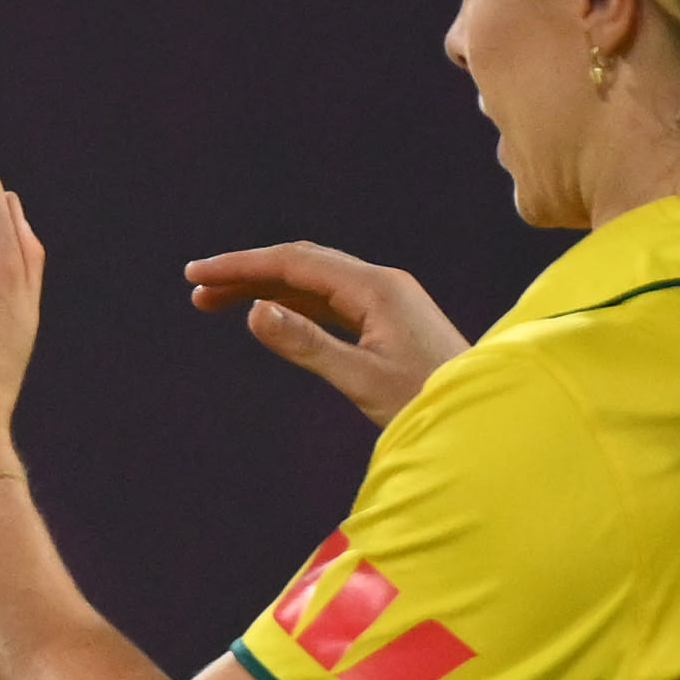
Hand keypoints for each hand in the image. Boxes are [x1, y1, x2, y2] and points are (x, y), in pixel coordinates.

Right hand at [184, 241, 465, 428]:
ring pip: (312, 280)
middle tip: (196, 287)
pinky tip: (266, 312)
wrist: (483, 416)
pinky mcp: (387, 318)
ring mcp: (385, 298)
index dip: (241, 266)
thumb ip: (306, 344)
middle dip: (246, 272)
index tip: (197, 273)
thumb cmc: (426, 401)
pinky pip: (328, 299)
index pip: (294, 264)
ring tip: (216, 302)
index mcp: (376, 288)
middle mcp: (381, 283)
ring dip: (264, 287)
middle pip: (300, 263)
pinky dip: (290, 303)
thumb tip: (255, 313)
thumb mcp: (360, 378)